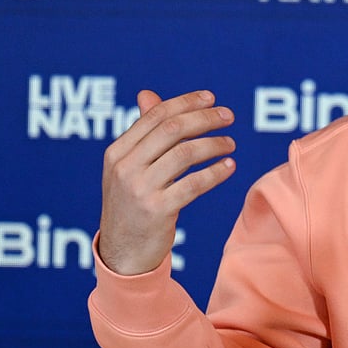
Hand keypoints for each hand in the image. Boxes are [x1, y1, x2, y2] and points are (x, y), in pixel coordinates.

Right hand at [99, 90, 235, 274]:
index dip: (186, 102)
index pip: (155, 116)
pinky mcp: (158, 211)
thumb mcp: (128, 168)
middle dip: (205, 118)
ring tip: (231, 144)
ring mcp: (140, 189)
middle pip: (172, 129)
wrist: (123, 253)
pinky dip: (216, 172)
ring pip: (186, 154)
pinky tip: (229, 167)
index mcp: (117, 152)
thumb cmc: (132, 204)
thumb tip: (148, 94)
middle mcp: (125, 168)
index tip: (211, 98)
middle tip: (229, 116)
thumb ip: (143, 133)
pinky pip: (195, 184)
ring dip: (214, 144)